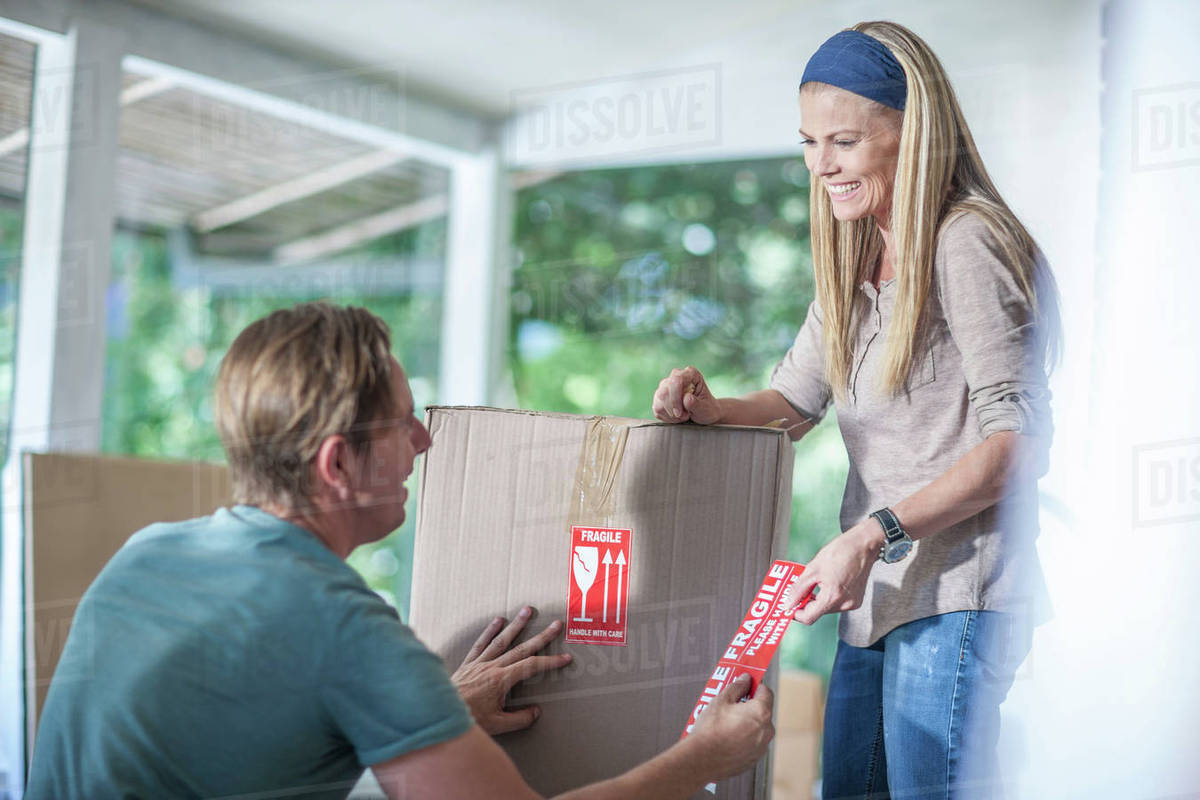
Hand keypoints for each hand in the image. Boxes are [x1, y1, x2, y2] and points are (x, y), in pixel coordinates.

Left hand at [451, 606, 571, 735]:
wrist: (440, 715)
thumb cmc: (469, 720)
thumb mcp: (498, 725)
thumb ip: (520, 719)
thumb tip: (536, 712)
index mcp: (501, 680)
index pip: (532, 666)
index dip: (550, 662)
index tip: (565, 658)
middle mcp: (492, 667)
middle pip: (521, 648)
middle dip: (541, 636)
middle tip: (556, 624)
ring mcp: (479, 663)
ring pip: (502, 640)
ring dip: (516, 625)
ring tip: (528, 610)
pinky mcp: (468, 665)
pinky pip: (480, 644)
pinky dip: (489, 631)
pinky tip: (498, 620)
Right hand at [652, 366, 721, 423]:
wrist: (704, 414)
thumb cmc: (707, 408)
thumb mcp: (706, 408)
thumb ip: (696, 403)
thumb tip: (686, 398)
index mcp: (691, 374)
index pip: (676, 380)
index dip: (675, 398)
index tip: (680, 413)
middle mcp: (676, 376)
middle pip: (665, 391)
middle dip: (673, 408)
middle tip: (685, 416)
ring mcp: (666, 385)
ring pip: (659, 399)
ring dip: (671, 413)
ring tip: (683, 416)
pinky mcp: (659, 396)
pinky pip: (657, 408)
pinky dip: (667, 417)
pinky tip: (677, 417)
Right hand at [688, 674, 774, 779]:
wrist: (701, 759)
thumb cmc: (710, 730)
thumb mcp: (721, 700)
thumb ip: (737, 686)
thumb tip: (745, 679)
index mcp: (761, 713)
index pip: (766, 692)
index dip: (755, 685)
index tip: (746, 684)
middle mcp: (766, 731)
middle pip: (762, 711)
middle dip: (750, 705)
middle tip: (732, 704)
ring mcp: (761, 747)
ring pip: (758, 728)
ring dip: (747, 722)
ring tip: (726, 722)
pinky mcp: (753, 759)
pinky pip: (752, 742)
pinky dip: (744, 738)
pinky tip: (727, 737)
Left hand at [782, 520, 883, 624]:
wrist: (863, 545)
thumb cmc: (841, 552)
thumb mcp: (813, 568)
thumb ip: (798, 589)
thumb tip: (788, 603)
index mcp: (833, 597)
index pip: (809, 617)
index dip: (795, 613)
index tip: (788, 606)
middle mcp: (844, 604)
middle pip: (818, 612)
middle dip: (805, 602)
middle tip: (796, 591)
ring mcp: (852, 603)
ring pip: (827, 608)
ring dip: (816, 599)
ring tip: (811, 583)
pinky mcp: (857, 600)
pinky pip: (837, 603)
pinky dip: (828, 596)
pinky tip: (825, 583)